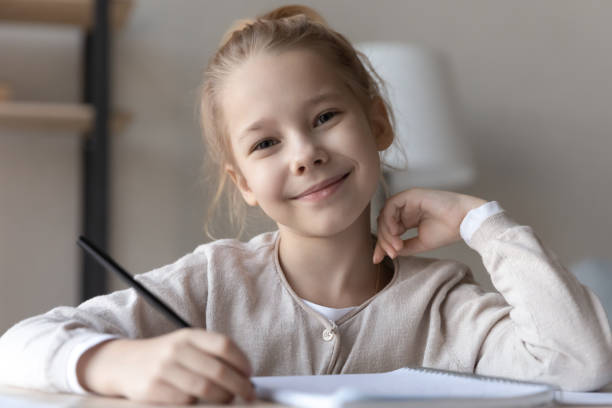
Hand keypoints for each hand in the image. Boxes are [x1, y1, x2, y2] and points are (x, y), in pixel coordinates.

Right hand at [77, 328, 254, 404]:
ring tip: (228, 399)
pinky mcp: (153, 390)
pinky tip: (202, 403)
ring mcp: (164, 370)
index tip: (250, 373)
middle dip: (239, 386)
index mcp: (188, 335)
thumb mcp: (185, 345)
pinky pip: (185, 402)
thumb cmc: (164, 356)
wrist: (123, 363)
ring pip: (204, 390)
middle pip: (218, 371)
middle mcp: (176, 350)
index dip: (242, 361)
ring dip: (223, 398)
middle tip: (248, 393)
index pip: (224, 345)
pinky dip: (199, 405)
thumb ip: (211, 354)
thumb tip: (244, 375)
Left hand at [373, 188, 486, 262]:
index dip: (381, 245)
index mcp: (408, 219)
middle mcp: (406, 209)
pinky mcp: (410, 195)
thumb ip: (405, 246)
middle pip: (384, 223)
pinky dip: (389, 219)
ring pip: (385, 215)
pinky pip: (391, 206)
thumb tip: (389, 252)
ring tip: (396, 246)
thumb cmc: (448, 230)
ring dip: (387, 232)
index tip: (377, 259)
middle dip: (384, 241)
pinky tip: (395, 232)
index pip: (388, 231)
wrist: (464, 222)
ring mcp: (407, 201)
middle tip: (391, 254)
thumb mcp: (421, 243)